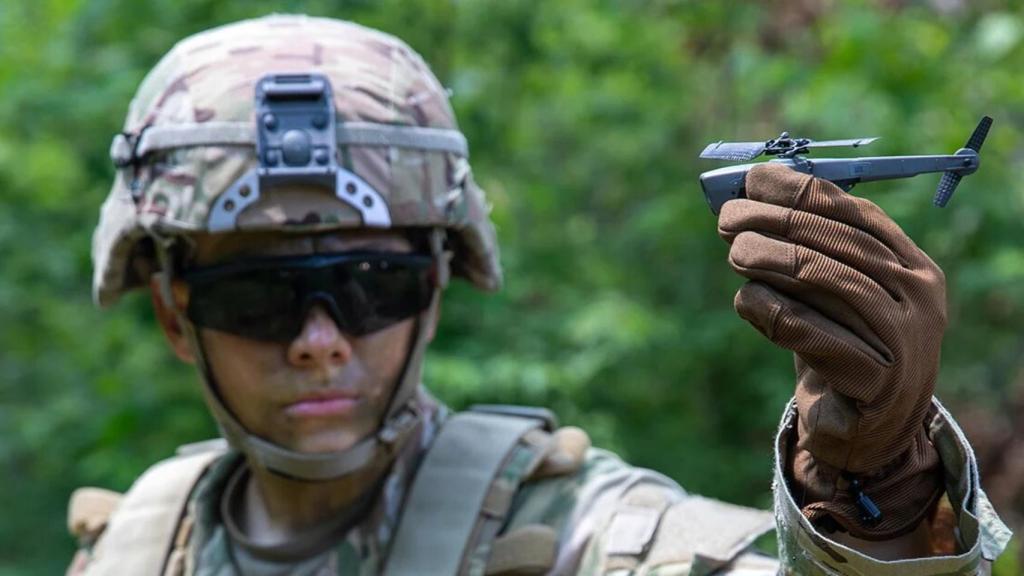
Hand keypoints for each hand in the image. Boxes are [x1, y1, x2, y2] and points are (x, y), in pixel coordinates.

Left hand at [718, 163, 945, 539]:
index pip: (855, 213)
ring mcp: (902, 341)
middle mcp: (916, 298)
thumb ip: (806, 249)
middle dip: (775, 221)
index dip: (801, 191)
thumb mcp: (831, 294)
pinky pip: (814, 335)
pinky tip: (745, 301)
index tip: (752, 181)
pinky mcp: (875, 383)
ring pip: (826, 281)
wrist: (865, 430)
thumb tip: (748, 195)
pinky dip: (773, 311)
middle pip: (836, 242)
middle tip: (727, 219)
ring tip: (734, 253)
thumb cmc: (840, 344)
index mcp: (911, 265)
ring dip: (771, 259)